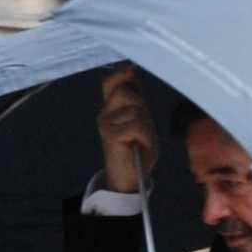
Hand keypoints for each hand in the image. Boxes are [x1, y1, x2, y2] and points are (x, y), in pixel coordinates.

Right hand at [98, 66, 157, 194]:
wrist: (128, 180)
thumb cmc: (138, 151)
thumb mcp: (142, 121)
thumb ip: (137, 100)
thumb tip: (131, 71)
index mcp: (111, 110)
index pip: (111, 83)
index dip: (121, 75)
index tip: (132, 71)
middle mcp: (104, 114)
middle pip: (126, 92)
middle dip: (141, 105)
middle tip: (143, 127)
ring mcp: (105, 124)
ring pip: (135, 109)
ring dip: (146, 125)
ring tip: (142, 140)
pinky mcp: (110, 135)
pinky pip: (137, 125)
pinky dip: (146, 136)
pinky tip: (142, 145)